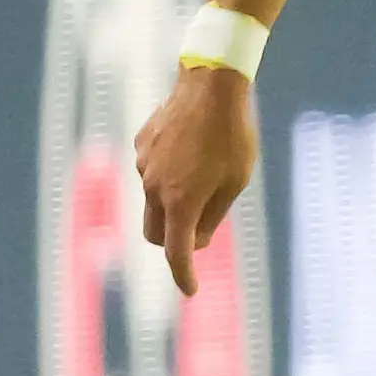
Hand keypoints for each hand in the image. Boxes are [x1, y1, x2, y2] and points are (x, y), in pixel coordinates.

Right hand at [132, 61, 257, 296]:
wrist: (210, 85)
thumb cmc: (232, 136)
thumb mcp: (234, 183)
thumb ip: (213, 216)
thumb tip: (195, 240)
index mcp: (180, 202)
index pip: (176, 253)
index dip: (183, 275)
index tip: (191, 289)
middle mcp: (154, 188)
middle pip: (154, 234)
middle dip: (172, 242)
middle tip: (200, 232)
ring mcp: (143, 165)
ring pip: (152, 201)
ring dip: (172, 204)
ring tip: (204, 175)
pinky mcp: (141, 145)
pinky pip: (151, 171)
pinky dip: (167, 174)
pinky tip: (190, 150)